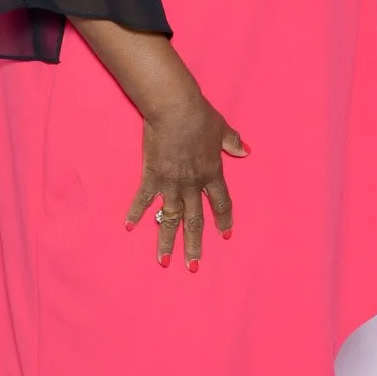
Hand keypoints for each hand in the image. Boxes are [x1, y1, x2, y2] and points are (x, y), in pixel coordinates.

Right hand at [124, 92, 248, 270]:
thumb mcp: (221, 128)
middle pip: (194, 220)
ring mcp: (171, 183)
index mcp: (212, 173)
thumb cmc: (199, 115)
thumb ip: (232, 143)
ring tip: (163, 261)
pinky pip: (144, 199)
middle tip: (193, 267)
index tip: (225, 236)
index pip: (221, 204)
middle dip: (194, 245)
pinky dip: (136, 213)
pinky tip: (130, 226)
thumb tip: (246, 151)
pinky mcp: (152, 175)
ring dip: (166, 241)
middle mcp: (192, 184)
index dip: (223, 220)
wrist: (174, 108)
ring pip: (169, 218)